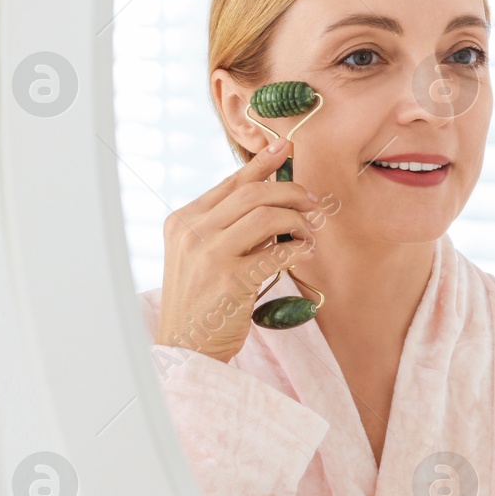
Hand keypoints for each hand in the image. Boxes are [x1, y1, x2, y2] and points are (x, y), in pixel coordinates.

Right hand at [155, 138, 321, 363]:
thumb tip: (271, 198)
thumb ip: (226, 227)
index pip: (230, 184)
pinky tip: (304, 252)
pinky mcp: (230, 279)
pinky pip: (276, 251)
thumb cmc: (201, 301)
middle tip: (311, 202)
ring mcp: (208, 254)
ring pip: (266, 215)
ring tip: (308, 234)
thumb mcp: (200, 255)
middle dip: (290, 192)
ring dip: (297, 221)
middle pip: (252, 193)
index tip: (286, 148)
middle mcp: (191, 231)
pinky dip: (298, 248)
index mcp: (183, 221)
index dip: (262, 164)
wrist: (186, 347)